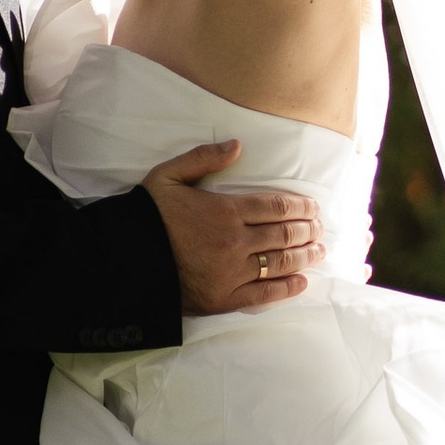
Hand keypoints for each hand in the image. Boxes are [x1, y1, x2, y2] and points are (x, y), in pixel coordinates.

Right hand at [141, 144, 323, 313]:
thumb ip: (203, 158)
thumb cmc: (147, 215)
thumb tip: (237, 145)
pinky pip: (264, 295)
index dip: (300, 207)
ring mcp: (232, 273)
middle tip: (320, 228)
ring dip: (305, 256)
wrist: (125, 260)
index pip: (275, 207)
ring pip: (280, 263)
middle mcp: (235, 242)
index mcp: (225, 210)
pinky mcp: (224, 298)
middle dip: (307, 230)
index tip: (313, 207)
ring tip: (319, 251)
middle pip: (283, 234)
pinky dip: (287, 288)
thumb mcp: (169, 176)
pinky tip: (302, 281)